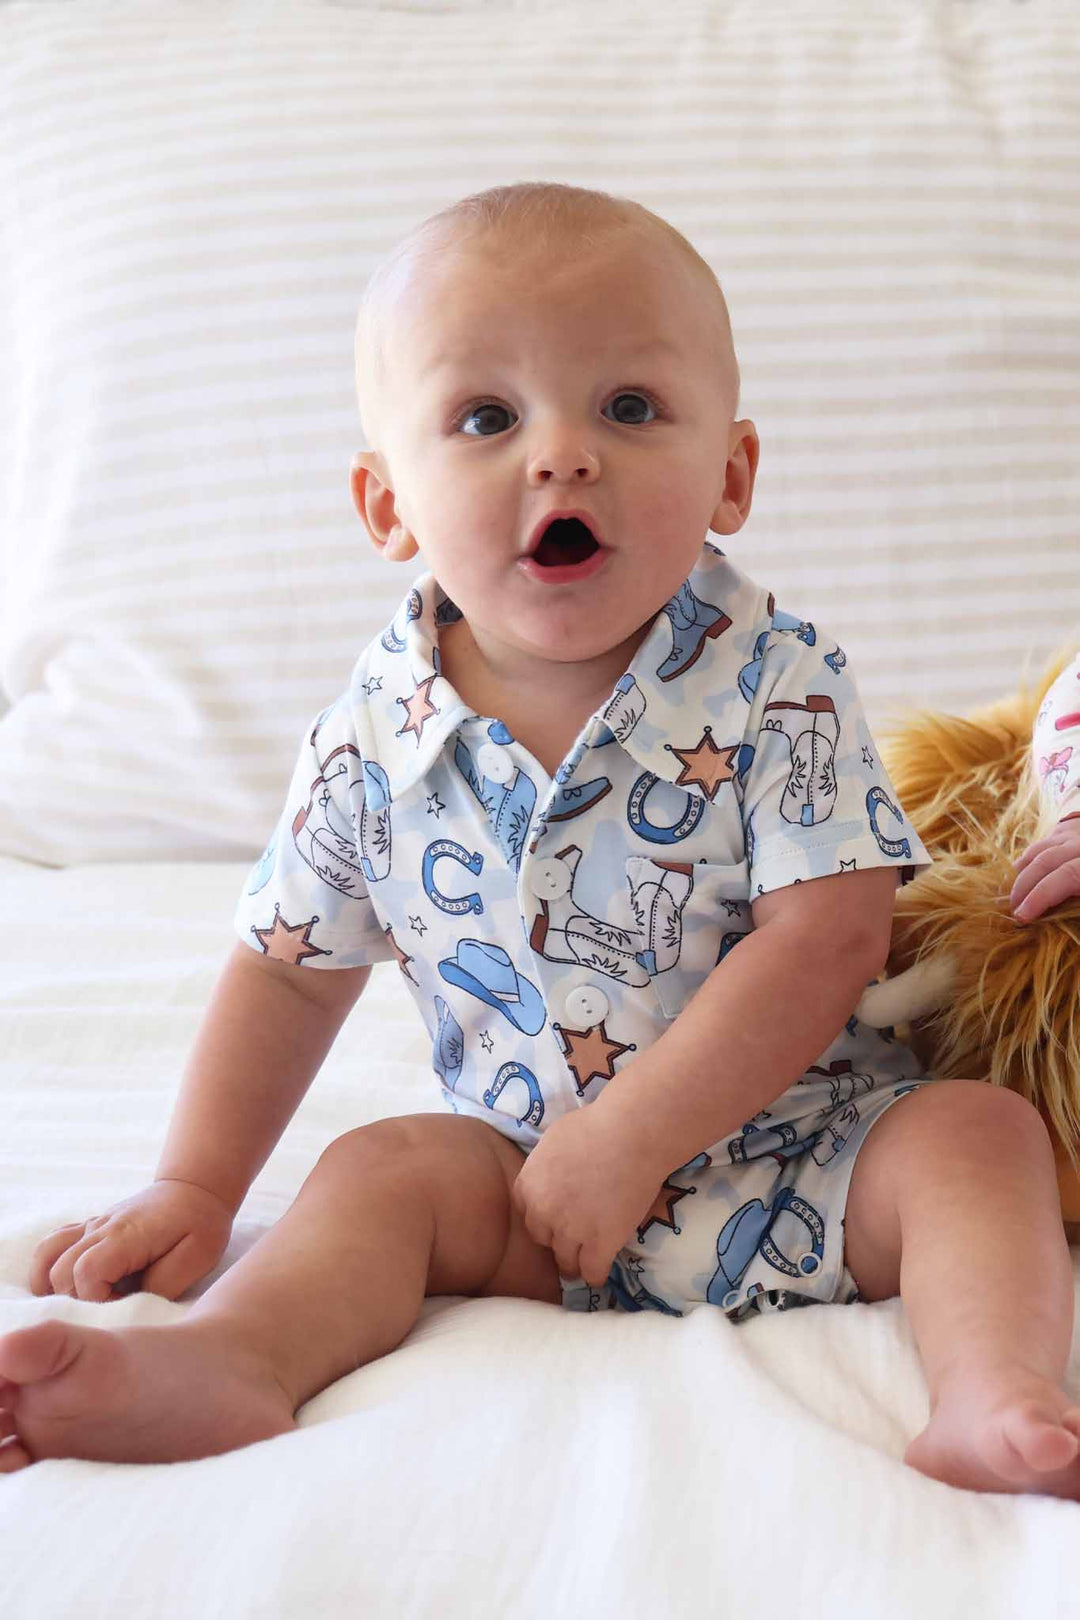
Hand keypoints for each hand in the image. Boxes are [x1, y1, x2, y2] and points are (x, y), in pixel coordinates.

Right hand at [29, 1179, 234, 1301]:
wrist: (193, 1189)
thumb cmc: (199, 1224)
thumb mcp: (197, 1257)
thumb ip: (163, 1285)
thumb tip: (132, 1306)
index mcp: (126, 1235)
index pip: (87, 1271)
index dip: (96, 1300)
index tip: (121, 1307)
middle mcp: (100, 1228)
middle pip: (60, 1271)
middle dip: (77, 1300)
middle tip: (110, 1307)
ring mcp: (89, 1226)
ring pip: (46, 1258)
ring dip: (54, 1287)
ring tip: (83, 1303)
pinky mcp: (86, 1228)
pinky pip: (50, 1246)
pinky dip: (46, 1270)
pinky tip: (64, 1289)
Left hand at [511, 1102, 668, 1288]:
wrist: (629, 1134)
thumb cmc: (594, 1126)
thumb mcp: (552, 1142)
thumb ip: (545, 1168)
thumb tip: (550, 1176)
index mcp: (528, 1186)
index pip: (526, 1215)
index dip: (543, 1216)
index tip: (555, 1218)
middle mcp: (543, 1213)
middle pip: (543, 1239)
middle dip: (557, 1237)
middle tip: (575, 1234)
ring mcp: (571, 1232)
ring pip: (566, 1263)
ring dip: (575, 1261)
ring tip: (586, 1258)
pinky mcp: (601, 1245)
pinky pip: (592, 1273)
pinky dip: (596, 1274)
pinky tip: (601, 1270)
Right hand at [1010, 814, 1079, 920]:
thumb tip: (1060, 921)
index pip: (1066, 876)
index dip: (1041, 896)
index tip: (1023, 917)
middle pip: (1046, 861)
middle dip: (1025, 887)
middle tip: (1013, 911)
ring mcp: (1077, 832)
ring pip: (1041, 849)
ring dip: (1022, 873)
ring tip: (1013, 895)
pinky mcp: (1069, 828)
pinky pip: (1043, 843)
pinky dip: (1028, 859)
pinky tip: (1021, 874)